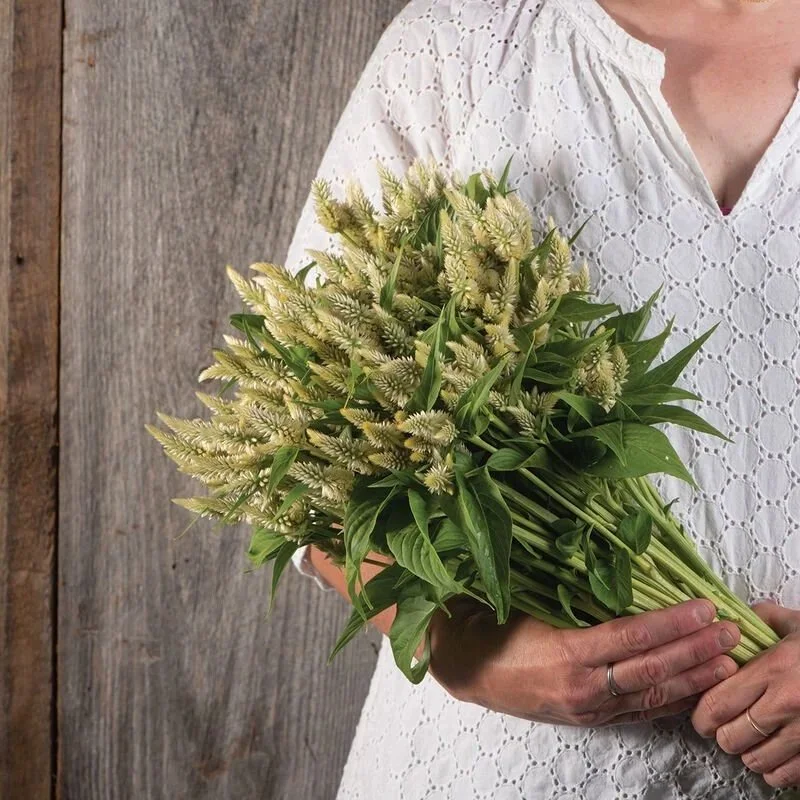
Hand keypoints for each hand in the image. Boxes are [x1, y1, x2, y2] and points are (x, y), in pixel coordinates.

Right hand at [427, 596, 739, 726]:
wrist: (466, 667)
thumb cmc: (494, 627)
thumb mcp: (530, 604)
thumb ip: (572, 594)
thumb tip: (617, 573)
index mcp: (567, 652)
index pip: (633, 636)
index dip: (672, 623)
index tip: (703, 607)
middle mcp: (582, 686)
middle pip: (651, 668)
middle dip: (695, 651)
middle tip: (730, 633)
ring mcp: (586, 707)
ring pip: (650, 695)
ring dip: (691, 679)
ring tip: (724, 664)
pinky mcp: (587, 718)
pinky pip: (636, 711)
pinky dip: (667, 702)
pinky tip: (690, 692)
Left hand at [691, 601, 799, 789]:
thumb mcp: (797, 624)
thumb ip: (760, 619)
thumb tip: (728, 618)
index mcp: (773, 668)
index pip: (717, 703)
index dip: (701, 714)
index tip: (700, 714)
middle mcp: (787, 703)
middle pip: (731, 737)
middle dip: (720, 734)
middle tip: (722, 727)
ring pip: (757, 760)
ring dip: (747, 752)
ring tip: (750, 739)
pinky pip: (786, 776)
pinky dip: (774, 769)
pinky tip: (774, 754)